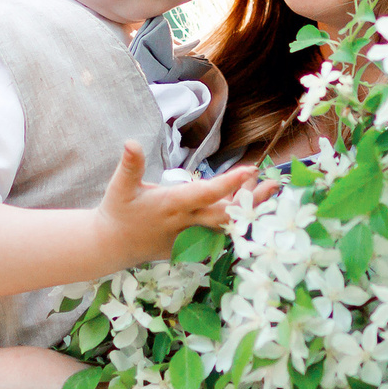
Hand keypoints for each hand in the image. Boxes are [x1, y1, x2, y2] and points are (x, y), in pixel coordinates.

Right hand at [95, 142, 261, 265]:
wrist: (112, 246)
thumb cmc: (118, 212)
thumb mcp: (121, 187)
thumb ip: (130, 165)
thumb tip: (130, 142)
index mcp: (172, 205)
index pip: (206, 194)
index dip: (229, 183)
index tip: (250, 170)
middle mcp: (186, 223)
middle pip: (227, 214)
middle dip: (252, 202)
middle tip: (274, 185)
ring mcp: (192, 237)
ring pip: (227, 224)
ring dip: (248, 208)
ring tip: (268, 189)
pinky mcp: (193, 245)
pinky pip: (220, 233)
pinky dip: (237, 219)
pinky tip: (250, 204)